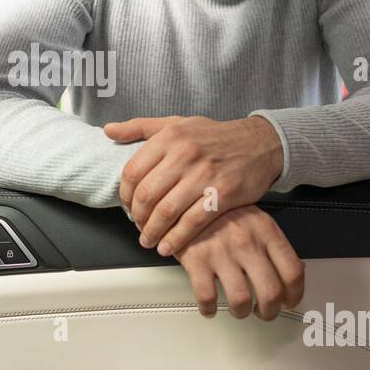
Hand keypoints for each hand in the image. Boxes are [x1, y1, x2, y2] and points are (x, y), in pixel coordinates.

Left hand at [106, 115, 283, 255]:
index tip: (127, 206)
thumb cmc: (215, 136)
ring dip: (152, 232)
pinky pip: (192, 223)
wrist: (260, 143)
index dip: (125, 195)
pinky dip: (176, 239)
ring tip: (148, 240)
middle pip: (147, 195)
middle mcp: (185, 154)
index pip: (133, 172)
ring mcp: (204, 175)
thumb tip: (109, 130)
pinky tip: (168, 247)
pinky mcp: (223, 194)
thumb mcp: (177, 123)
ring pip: (166, 211)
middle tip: (137, 226)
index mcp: (169, 137)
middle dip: (137, 217)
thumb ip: (140, 127)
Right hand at [174, 205, 304, 319]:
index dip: (294, 295)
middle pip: (270, 292)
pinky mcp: (197, 261)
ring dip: (242, 312)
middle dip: (269, 312)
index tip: (288, 302)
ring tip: (239, 309)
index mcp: (267, 231)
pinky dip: (210, 309)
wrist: (187, 198)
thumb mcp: (256, 220)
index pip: (293, 272)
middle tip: (264, 312)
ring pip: (241, 300)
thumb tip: (295, 271)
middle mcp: (247, 243)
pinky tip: (211, 307)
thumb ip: (275, 245)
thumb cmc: (223, 211)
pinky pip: (207, 297)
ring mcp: (221, 252)